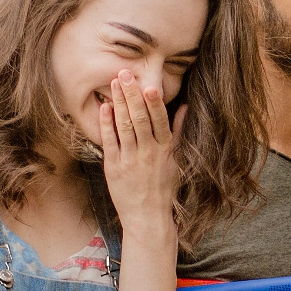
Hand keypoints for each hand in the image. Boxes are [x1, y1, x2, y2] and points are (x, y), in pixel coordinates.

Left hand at [97, 68, 180, 233]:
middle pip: (139, 119)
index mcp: (165, 149)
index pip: (159, 121)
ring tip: (114, 83)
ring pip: (124, 126)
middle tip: (124, 74)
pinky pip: (110, 142)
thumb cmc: (164, 188)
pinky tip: (104, 107)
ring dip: (119, 103)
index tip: (149, 84)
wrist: (148, 217)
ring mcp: (130, 160)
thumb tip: (185, 107)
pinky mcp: (114, 167)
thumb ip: (179, 132)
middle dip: (132, 95)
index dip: (153, 103)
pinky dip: (107, 124)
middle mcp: (148, 152)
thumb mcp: (177, 159)